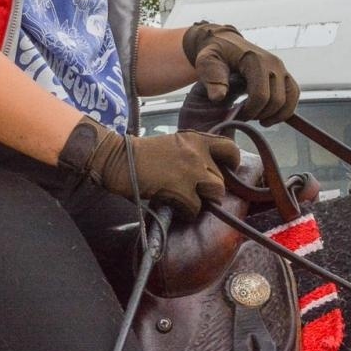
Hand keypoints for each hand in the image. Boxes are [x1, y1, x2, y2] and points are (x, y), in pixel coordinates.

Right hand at [58, 118, 239, 218]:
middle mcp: (198, 153)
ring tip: (187, 200)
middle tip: (195, 192)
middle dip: (211, 189)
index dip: (232, 163)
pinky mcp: (181, 189)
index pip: (230, 148)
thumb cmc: (143, 154)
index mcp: (196, 139)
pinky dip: (186, 212)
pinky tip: (174, 206)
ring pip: (215, 193)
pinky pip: (195, 208)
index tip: (226, 171)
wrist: (119, 159)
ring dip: (203, 201)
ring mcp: (191, 171)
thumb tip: (208, 172)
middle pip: (222, 179)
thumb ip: (193, 153)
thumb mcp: (174, 144)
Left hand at [181, 22, 299, 125]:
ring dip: (276, 115)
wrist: (224, 43)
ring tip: (259, 119)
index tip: (237, 116)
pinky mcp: (284, 73)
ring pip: (289, 99)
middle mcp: (273, 63)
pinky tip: (269, 116)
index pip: (260, 95)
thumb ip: (212, 78)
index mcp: (255, 60)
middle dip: (261, 114)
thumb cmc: (215, 54)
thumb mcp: (206, 63)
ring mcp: (281, 68)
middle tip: (245, 117)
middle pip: (276, 100)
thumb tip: (218, 97)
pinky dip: (286, 109)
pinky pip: (294, 94)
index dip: (250, 111)